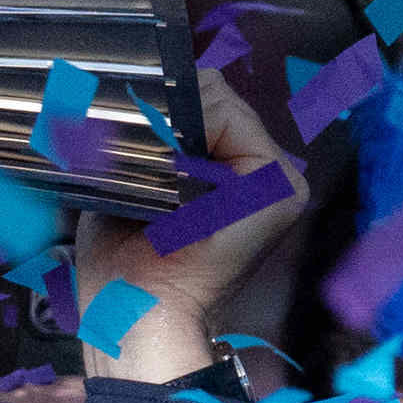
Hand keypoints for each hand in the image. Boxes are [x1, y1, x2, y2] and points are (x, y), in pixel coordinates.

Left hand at [78, 68, 306, 384]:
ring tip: (145, 165)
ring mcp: (280, 180)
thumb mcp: (128, 187)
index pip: (206, 99)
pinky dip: (191, 132)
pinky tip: (169, 170)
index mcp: (236, 173)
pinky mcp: (281, 189)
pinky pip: (232, 122)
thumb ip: (142, 140)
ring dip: (172, 120)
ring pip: (221, 101)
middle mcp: (265, 172)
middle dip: (166, 107)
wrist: (133, 316)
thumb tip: (131, 87)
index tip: (123, 126)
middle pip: (215, 94)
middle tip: (128, 147)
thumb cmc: (122, 266)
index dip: (163, 100)